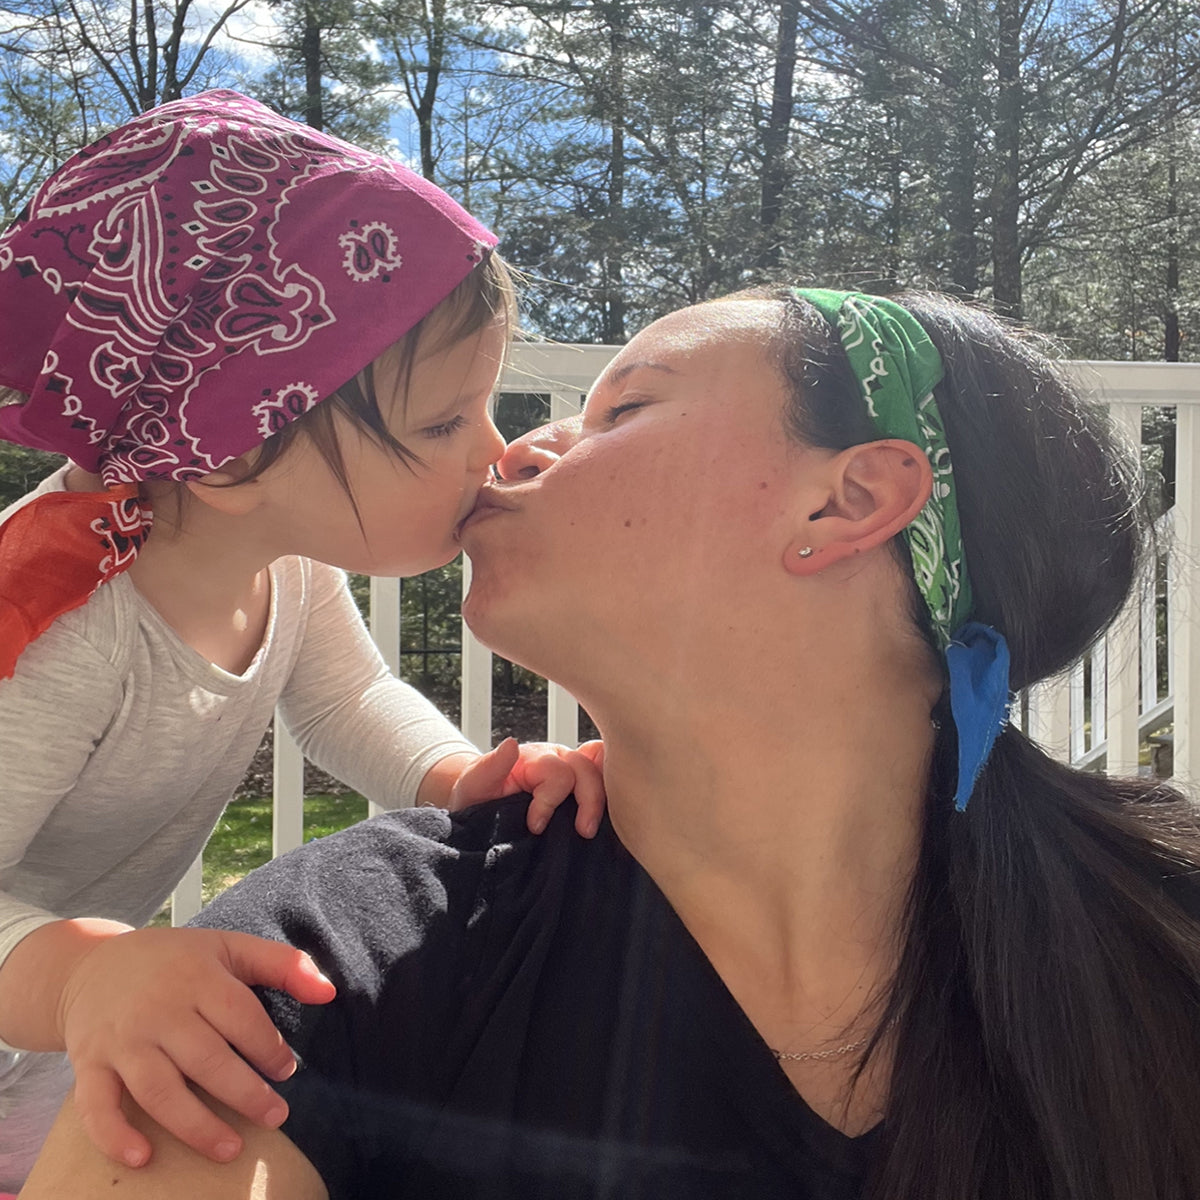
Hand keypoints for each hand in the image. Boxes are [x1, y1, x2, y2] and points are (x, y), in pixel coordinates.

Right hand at [56, 926, 335, 1168]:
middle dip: (246, 1094)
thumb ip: (283, 964)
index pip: (240, 1017)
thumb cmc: (175, 961)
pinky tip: (144, 1158)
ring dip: (197, 1126)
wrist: (91, 966)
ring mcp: (122, 1041)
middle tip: (276, 1117)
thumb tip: (330, 992)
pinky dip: (115, 1136)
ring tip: (232, 1150)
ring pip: (159, 1091)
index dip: (268, 1047)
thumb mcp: (228, 947)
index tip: (286, 1070)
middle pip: (206, 1060)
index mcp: (196, 977)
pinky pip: (96, 1106)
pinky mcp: (89, 1065)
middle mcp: (158, 1010)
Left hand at [448, 737, 606, 836]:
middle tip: (584, 832)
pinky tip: (616, 822)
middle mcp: (561, 761)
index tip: (535, 826)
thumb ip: (490, 766)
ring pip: (604, 774)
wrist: (479, 810)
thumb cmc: (478, 796)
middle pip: (588, 770)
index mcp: (537, 758)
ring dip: (607, 799)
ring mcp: (575, 775)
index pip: (558, 772)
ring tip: (600, 828)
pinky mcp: (583, 793)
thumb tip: (511, 744)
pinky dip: (615, 800)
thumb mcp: (474, 784)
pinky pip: (608, 786)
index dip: (550, 800)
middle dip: (590, 801)